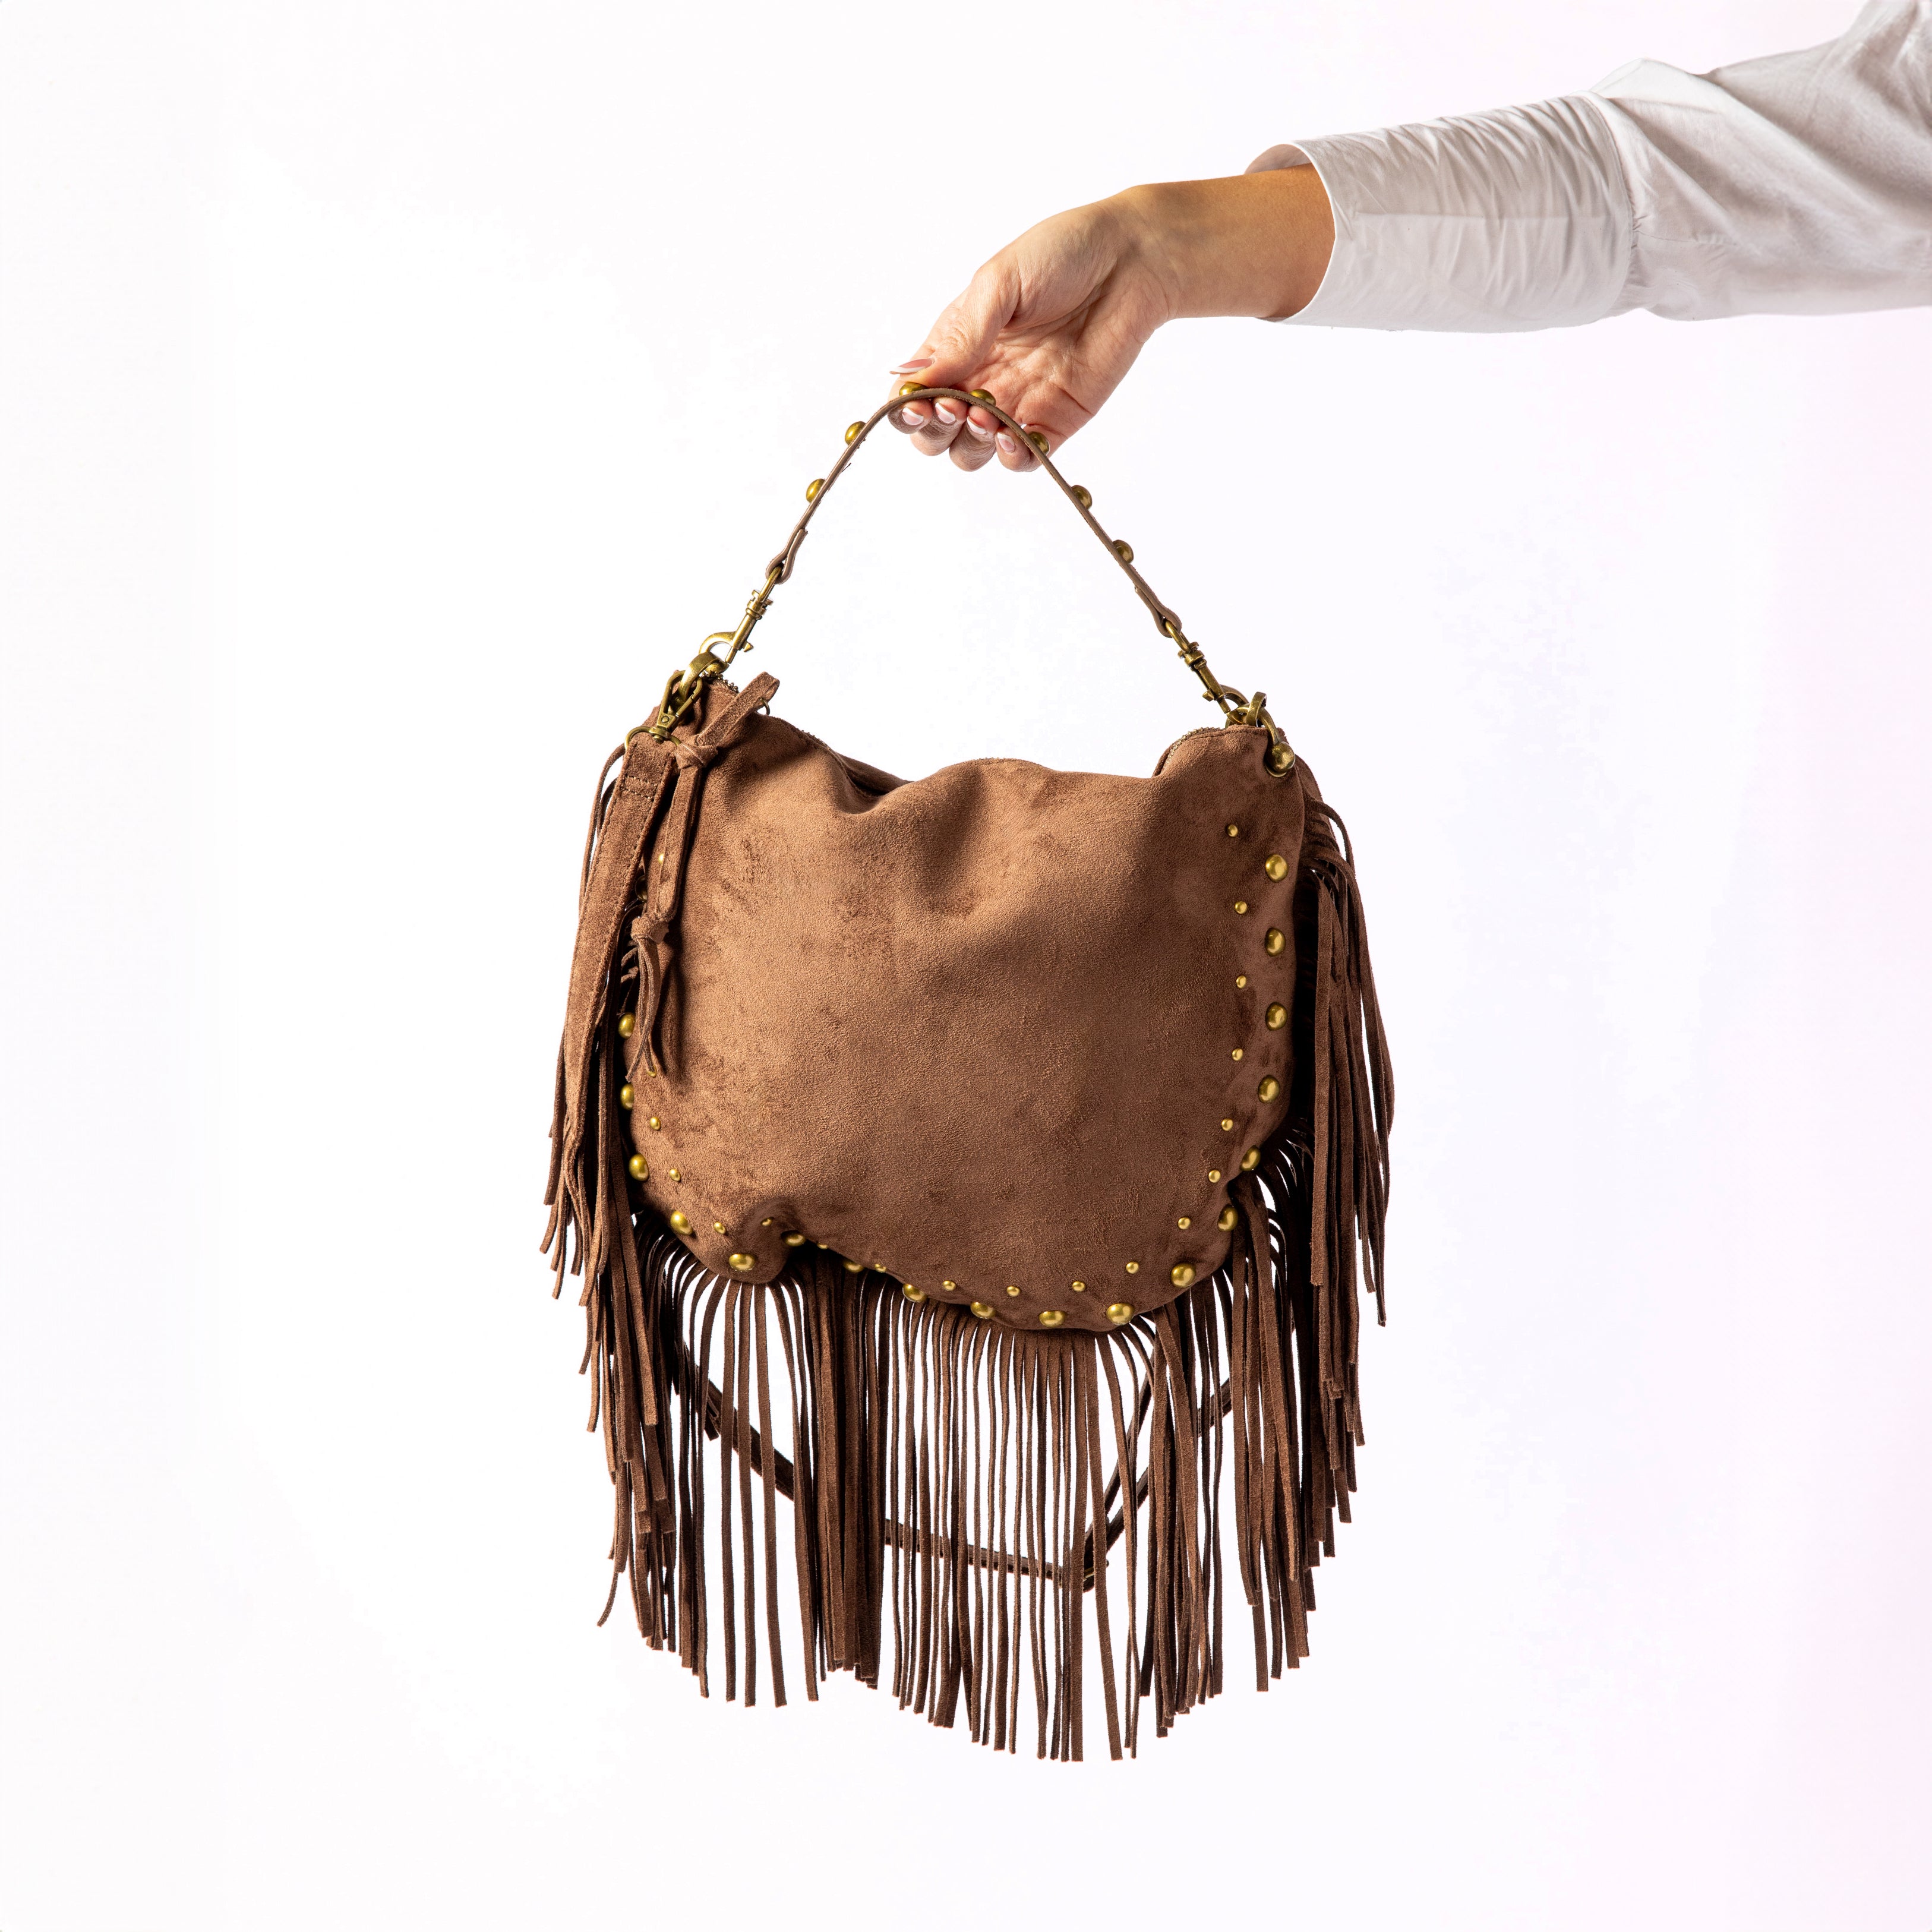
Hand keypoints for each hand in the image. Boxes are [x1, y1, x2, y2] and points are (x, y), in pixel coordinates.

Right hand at [889, 166, 1333, 472]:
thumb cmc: (1062, 253)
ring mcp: (1016, 403)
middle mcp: (980, 379)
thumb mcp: (999, 283)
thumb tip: (921, 380)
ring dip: (971, 444)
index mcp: (956, 344)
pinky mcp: (1055, 421)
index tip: (919, 403)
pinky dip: (1012, 458)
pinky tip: (1014, 439)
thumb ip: (963, 335)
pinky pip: (1024, 457)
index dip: (907, 408)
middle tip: (954, 408)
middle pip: (936, 434)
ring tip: (987, 415)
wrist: (1131, 261)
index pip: (913, 393)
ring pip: (974, 452)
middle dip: (934, 432)